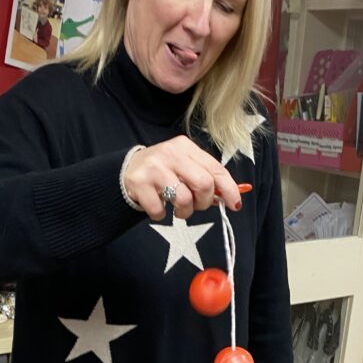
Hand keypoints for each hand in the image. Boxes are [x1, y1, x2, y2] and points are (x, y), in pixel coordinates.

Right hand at [123, 135, 242, 220]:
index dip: (229, 189)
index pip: (216, 169)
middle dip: (204, 203)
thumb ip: (206, 178)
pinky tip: (158, 206)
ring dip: (184, 212)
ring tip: (177, 209)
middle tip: (196, 206)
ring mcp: (154, 168)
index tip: (235, 205)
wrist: (128, 169)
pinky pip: (160, 211)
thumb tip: (230, 197)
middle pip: (204, 184)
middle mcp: (171, 154)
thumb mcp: (185, 167)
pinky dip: (161, 215)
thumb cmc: (163, 171)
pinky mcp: (140, 184)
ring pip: (184, 199)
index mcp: (186, 147)